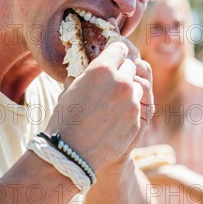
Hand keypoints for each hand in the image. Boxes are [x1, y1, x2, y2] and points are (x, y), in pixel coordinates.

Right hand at [46, 42, 144, 172]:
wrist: (72, 154)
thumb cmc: (64, 120)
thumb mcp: (68, 90)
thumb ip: (82, 76)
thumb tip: (80, 71)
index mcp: (102, 69)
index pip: (119, 49)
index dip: (116, 54)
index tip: (114, 58)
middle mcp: (121, 82)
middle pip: (131, 67)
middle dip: (122, 72)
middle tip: (112, 82)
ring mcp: (132, 102)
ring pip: (138, 87)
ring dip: (129, 91)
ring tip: (113, 103)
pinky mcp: (138, 120)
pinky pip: (138, 108)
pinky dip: (129, 110)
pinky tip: (114, 119)